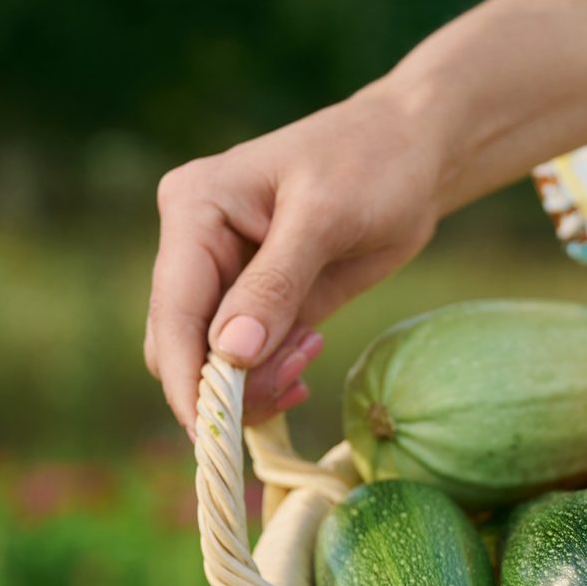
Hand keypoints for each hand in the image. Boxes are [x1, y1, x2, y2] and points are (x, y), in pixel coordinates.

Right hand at [144, 86, 442, 429]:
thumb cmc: (371, 164)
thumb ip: (276, 285)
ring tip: (312, 355)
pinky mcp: (263, 299)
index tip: (209, 431)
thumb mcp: (326, 218)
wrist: (413, 154)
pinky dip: (273, 372)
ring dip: (256, 380)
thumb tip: (230, 354)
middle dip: (228, 383)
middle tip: (294, 386)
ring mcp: (227, 275)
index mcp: (193, 209)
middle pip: (181, 343)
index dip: (185, 375)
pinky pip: (249, 356)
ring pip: (214, 359)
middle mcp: (196, 244)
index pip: (172, 308)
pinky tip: (311, 356)